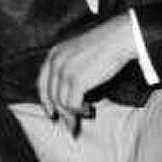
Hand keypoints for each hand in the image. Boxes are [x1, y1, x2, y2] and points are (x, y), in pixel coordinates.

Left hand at [37, 15, 135, 134]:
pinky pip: (72, 105)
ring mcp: (65, 72)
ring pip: (61, 103)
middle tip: (70, 123)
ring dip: (72, 115)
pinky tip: (89, 110)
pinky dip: (79, 112)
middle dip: (60, 112)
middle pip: (52, 96)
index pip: (42, 84)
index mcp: (55, 54)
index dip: (46, 101)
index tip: (52, 112)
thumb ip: (67, 66)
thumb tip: (65, 92)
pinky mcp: (77, 81)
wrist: (119, 38)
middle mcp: (56, 62)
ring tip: (84, 116)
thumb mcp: (78, 51)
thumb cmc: (104, 45)